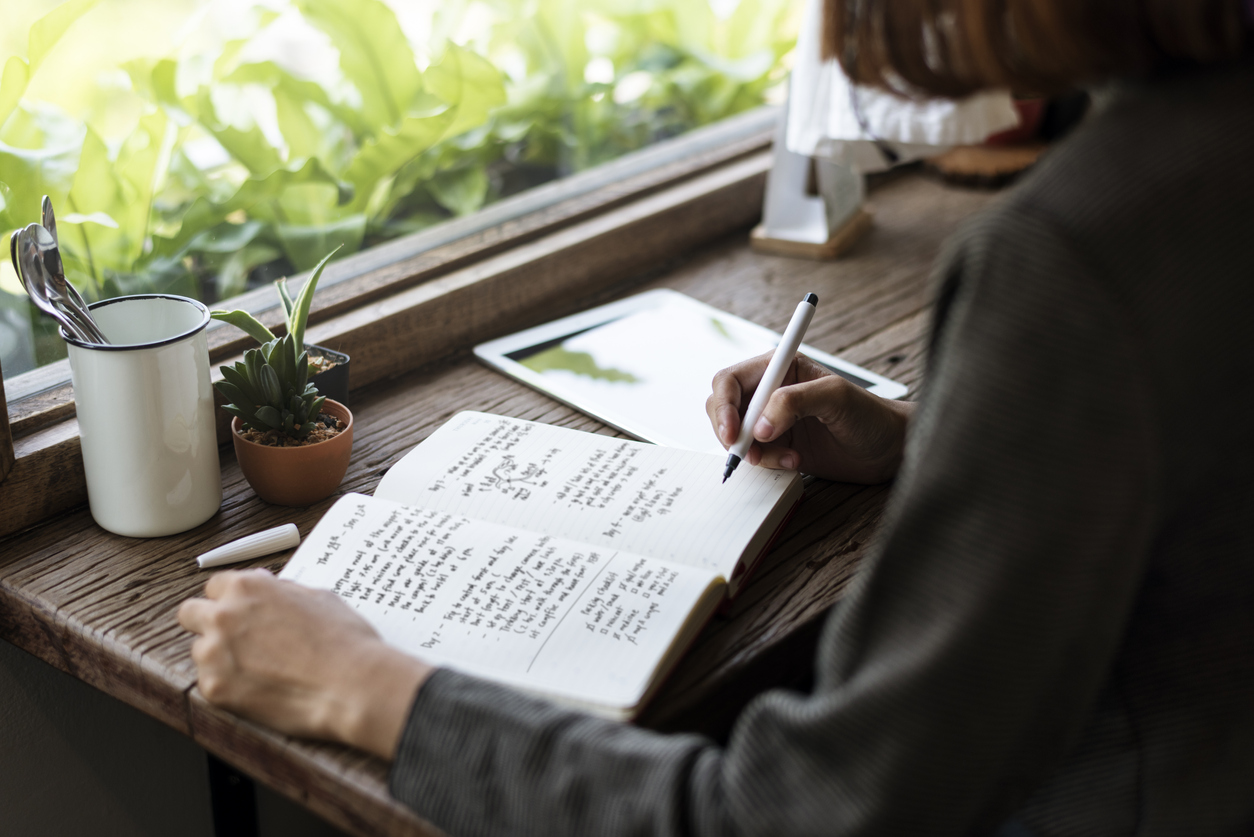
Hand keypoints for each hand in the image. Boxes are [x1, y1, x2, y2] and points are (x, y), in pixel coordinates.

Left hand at [178, 569, 432, 759]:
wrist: (352, 684)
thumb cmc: (344, 640)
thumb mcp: (318, 596)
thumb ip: (281, 590)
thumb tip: (268, 587)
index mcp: (248, 587)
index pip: (215, 585)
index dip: (231, 598)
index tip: (241, 611)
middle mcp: (224, 615)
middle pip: (190, 613)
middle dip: (208, 622)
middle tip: (235, 638)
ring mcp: (215, 653)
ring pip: (200, 651)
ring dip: (221, 657)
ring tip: (259, 669)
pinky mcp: (215, 688)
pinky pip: (210, 683)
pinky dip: (230, 686)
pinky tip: (261, 687)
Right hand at [706, 352, 913, 483]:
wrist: (889, 449)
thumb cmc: (870, 415)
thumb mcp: (835, 397)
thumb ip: (794, 402)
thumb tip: (760, 425)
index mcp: (780, 368)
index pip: (731, 380)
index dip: (724, 406)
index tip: (734, 432)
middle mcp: (770, 391)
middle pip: (724, 407)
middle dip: (731, 432)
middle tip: (749, 452)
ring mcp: (772, 420)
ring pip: (735, 435)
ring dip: (753, 451)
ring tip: (787, 457)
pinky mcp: (778, 445)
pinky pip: (753, 455)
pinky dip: (766, 463)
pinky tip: (793, 461)